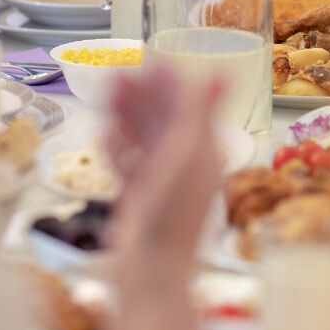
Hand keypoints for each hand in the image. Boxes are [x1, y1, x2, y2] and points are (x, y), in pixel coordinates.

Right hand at [104, 66, 223, 272]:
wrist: (150, 273)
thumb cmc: (170, 215)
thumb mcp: (185, 154)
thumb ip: (198, 112)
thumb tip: (224, 71)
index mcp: (202, 151)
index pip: (186, 106)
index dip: (169, 80)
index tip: (149, 56)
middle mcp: (184, 164)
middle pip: (162, 120)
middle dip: (142, 93)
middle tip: (118, 68)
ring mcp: (161, 182)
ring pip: (142, 139)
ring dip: (126, 114)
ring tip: (108, 89)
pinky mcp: (140, 199)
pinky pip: (128, 165)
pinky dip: (117, 149)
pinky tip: (105, 136)